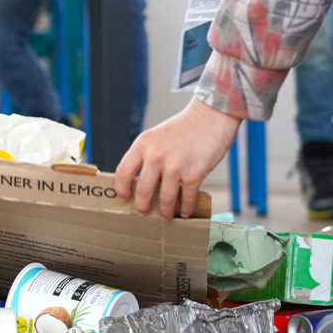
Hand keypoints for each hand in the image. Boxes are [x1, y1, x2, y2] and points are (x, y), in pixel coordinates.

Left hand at [114, 99, 240, 219]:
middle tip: (144, 211)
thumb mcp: (156, 137)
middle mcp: (155, 156)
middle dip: (142, 206)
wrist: (211, 116)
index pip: (122, 173)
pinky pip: (187, 198)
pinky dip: (186, 208)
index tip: (125, 197)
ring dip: (165, 212)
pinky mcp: (193, 173)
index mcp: (142, 145)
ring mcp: (174, 166)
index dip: (121, 189)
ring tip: (165, 216)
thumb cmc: (184, 128)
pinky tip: (185, 211)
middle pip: (142, 191)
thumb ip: (147, 156)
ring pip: (164, 199)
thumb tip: (140, 183)